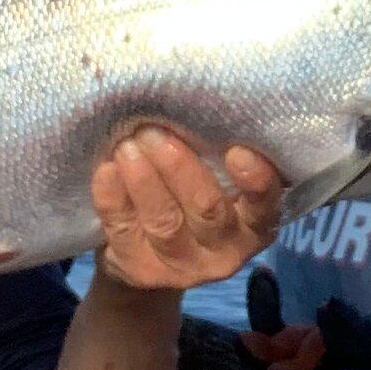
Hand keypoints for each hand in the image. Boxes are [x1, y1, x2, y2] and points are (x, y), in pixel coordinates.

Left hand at [90, 128, 284, 293]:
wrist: (149, 253)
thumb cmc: (192, 194)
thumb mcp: (217, 178)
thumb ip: (216, 153)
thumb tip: (198, 100)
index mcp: (254, 224)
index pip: (264, 205)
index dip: (255, 182)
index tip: (237, 151)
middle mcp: (224, 250)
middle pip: (207, 210)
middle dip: (179, 168)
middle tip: (153, 131)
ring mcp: (181, 266)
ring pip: (164, 222)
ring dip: (144, 180)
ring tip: (127, 145)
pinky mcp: (140, 269)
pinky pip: (124, 232)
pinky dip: (113, 198)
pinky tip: (106, 170)